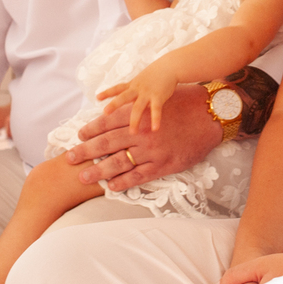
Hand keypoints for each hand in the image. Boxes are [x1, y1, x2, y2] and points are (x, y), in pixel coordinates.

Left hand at [66, 84, 220, 191]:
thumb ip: (139, 103)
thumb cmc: (186, 102)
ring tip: (84, 177)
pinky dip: (123, 182)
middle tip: (70, 158)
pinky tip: (111, 186)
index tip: (79, 136)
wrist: (212, 114)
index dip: (91, 129)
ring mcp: (152, 150)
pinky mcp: (164, 164)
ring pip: (119, 162)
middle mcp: (142, 133)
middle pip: (106, 143)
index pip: (107, 122)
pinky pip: (139, 176)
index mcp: (139, 114)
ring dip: (98, 171)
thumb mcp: (159, 97)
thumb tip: (119, 107)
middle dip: (85, 151)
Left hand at [97, 62, 179, 133]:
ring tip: (133, 133)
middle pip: (123, 97)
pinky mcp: (159, 96)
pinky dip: (155, 119)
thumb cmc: (156, 74)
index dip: (107, 93)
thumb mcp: (141, 80)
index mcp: (132, 85)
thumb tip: (125, 101)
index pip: (117, 88)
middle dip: (114, 105)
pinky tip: (155, 129)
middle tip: (105, 113)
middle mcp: (137, 89)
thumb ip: (133, 91)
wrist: (171, 66)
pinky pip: (156, 109)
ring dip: (135, 120)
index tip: (97, 98)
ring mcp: (147, 93)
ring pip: (138, 107)